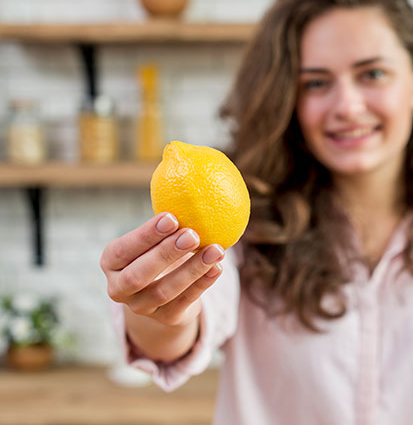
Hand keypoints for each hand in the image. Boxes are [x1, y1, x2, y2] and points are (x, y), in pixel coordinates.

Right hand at [101, 212, 224, 326]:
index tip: (171, 217)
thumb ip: (166, 219)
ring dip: (192, 269)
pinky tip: (217, 267)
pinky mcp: (165, 318)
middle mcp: (120, 288)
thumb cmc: (159, 252)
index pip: (123, 250)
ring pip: (165, 290)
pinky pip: (185, 302)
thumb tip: (187, 178)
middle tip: (192, 234)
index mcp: (112, 262)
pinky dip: (203, 284)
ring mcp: (141, 307)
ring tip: (215, 249)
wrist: (165, 293)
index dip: (146, 235)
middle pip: (139, 275)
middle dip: (166, 253)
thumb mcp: (155, 238)